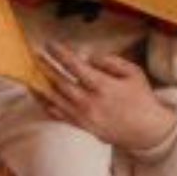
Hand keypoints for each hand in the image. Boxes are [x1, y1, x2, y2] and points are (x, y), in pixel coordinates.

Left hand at [37, 41, 176, 157]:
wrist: (147, 131)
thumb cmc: (141, 98)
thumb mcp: (133, 73)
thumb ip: (109, 62)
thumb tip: (87, 57)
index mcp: (103, 86)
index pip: (75, 66)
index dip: (60, 53)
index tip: (50, 44)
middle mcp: (90, 102)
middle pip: (60, 82)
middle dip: (45, 66)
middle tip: (34, 54)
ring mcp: (84, 117)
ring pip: (55, 99)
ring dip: (40, 84)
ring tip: (30, 73)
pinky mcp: (82, 127)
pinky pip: (58, 115)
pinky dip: (46, 103)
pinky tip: (39, 94)